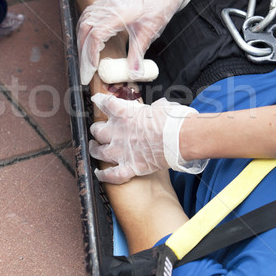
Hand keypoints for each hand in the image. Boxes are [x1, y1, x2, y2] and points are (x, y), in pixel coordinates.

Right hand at [78, 0, 189, 84]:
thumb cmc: (158, 7)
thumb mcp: (149, 32)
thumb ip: (138, 53)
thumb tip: (133, 73)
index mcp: (118, 14)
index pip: (96, 35)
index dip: (92, 53)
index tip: (93, 68)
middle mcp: (108, 8)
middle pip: (85, 29)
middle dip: (83, 50)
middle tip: (86, 68)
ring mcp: (107, 4)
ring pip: (85, 21)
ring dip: (82, 39)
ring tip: (85, 57)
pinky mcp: (108, 4)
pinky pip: (89, 16)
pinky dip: (85, 29)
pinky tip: (88, 39)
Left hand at [89, 94, 207, 183]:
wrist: (180, 138)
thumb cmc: (173, 121)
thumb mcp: (163, 106)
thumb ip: (156, 107)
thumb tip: (161, 106)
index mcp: (125, 113)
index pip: (106, 103)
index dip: (100, 101)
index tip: (97, 100)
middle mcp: (119, 132)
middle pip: (97, 130)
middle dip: (96, 130)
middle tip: (98, 130)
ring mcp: (122, 151)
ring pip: (98, 152)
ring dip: (94, 150)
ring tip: (94, 149)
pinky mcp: (130, 166)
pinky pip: (111, 175)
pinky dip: (104, 175)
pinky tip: (99, 174)